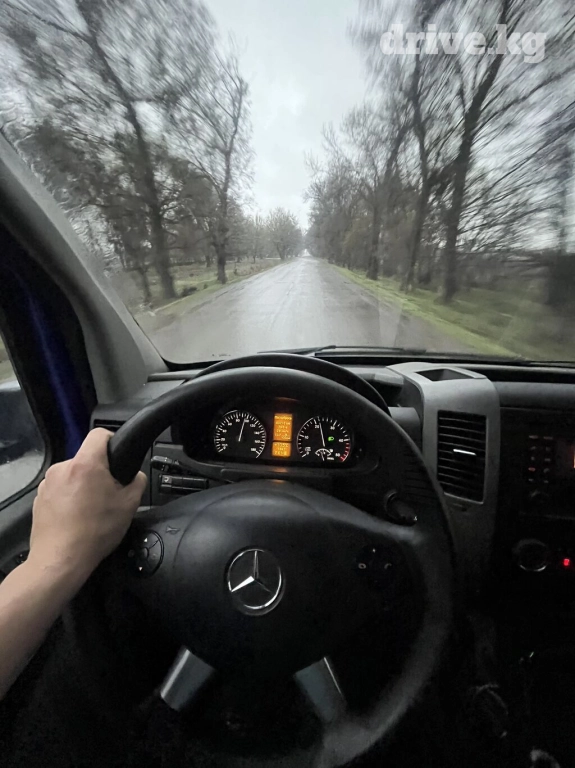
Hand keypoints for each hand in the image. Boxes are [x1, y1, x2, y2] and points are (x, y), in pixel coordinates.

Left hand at [29, 429, 146, 581]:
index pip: (100, 434)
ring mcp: (48, 484)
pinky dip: (69, 498)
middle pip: (86, 458)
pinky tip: (77, 517)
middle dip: (99, 471)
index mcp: (86, 464)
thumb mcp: (130, 505)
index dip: (112, 442)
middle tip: (109, 493)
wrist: (61, 560)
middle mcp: (63, 469)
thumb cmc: (94, 533)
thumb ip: (137, 482)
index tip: (117, 457)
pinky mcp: (39, 498)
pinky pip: (60, 490)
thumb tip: (135, 476)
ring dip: (83, 485)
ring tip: (93, 509)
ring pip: (72, 475)